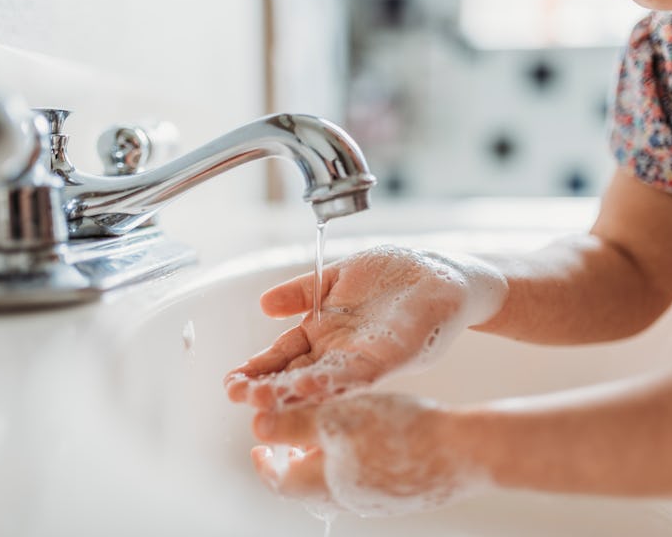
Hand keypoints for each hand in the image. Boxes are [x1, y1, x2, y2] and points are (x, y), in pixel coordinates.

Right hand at [224, 245, 506, 409]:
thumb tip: (263, 304)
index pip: (284, 355)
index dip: (258, 367)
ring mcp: (365, 357)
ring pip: (325, 380)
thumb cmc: (393, 274)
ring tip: (265, 399)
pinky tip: (312, 385)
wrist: (441, 272)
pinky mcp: (393, 356)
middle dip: (268, 386)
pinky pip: (361, 372)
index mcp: (324, 332)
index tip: (230, 381)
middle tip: (237, 396)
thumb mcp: (336, 278)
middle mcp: (340, 351)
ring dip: (295, 391)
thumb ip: (302, 292)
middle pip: (298, 374)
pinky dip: (336, 380)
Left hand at [249, 393, 490, 515]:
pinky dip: (353, 460)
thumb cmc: (397, 433)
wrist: (461, 452)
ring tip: (329, 434)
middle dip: (294, 460)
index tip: (258, 449)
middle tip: (291, 440)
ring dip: (324, 460)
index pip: (281, 481)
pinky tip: (369, 437)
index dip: (265, 463)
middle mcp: (349, 498)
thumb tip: (256, 426)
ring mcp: (378, 499)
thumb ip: (293, 424)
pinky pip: (366, 479)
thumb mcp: (335, 419)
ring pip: (337, 482)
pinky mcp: (403, 493)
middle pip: (307, 485)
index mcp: (325, 483)